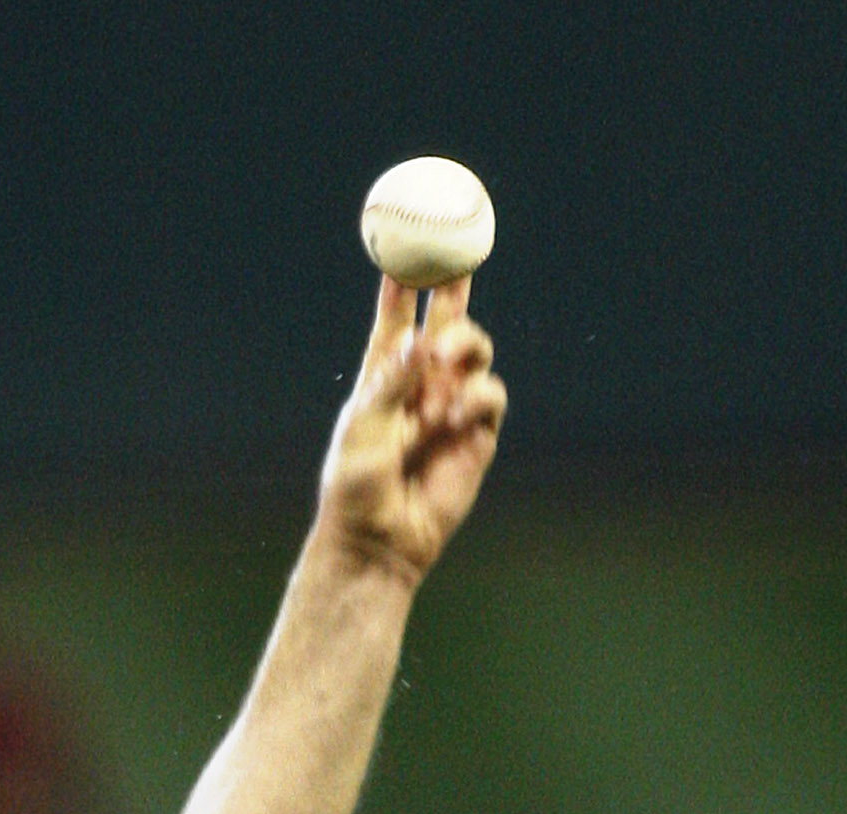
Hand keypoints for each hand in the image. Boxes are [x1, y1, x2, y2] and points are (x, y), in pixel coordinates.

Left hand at [317, 276, 506, 589]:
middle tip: (460, 251)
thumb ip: (391, 381)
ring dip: (464, 348)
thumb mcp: (363, 428)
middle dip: (454, 284)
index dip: (402, 280)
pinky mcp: (476, 434)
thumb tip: (418, 337)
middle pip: (444, 319)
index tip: (405, 239)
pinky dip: (477, 396)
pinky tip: (455, 416)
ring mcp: (451, 405)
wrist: (379, 541)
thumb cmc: (356, 487)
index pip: (395, 316)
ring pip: (475, 350)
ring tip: (443, 375)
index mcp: (383, 375)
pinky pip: (490, 395)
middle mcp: (420, 383)